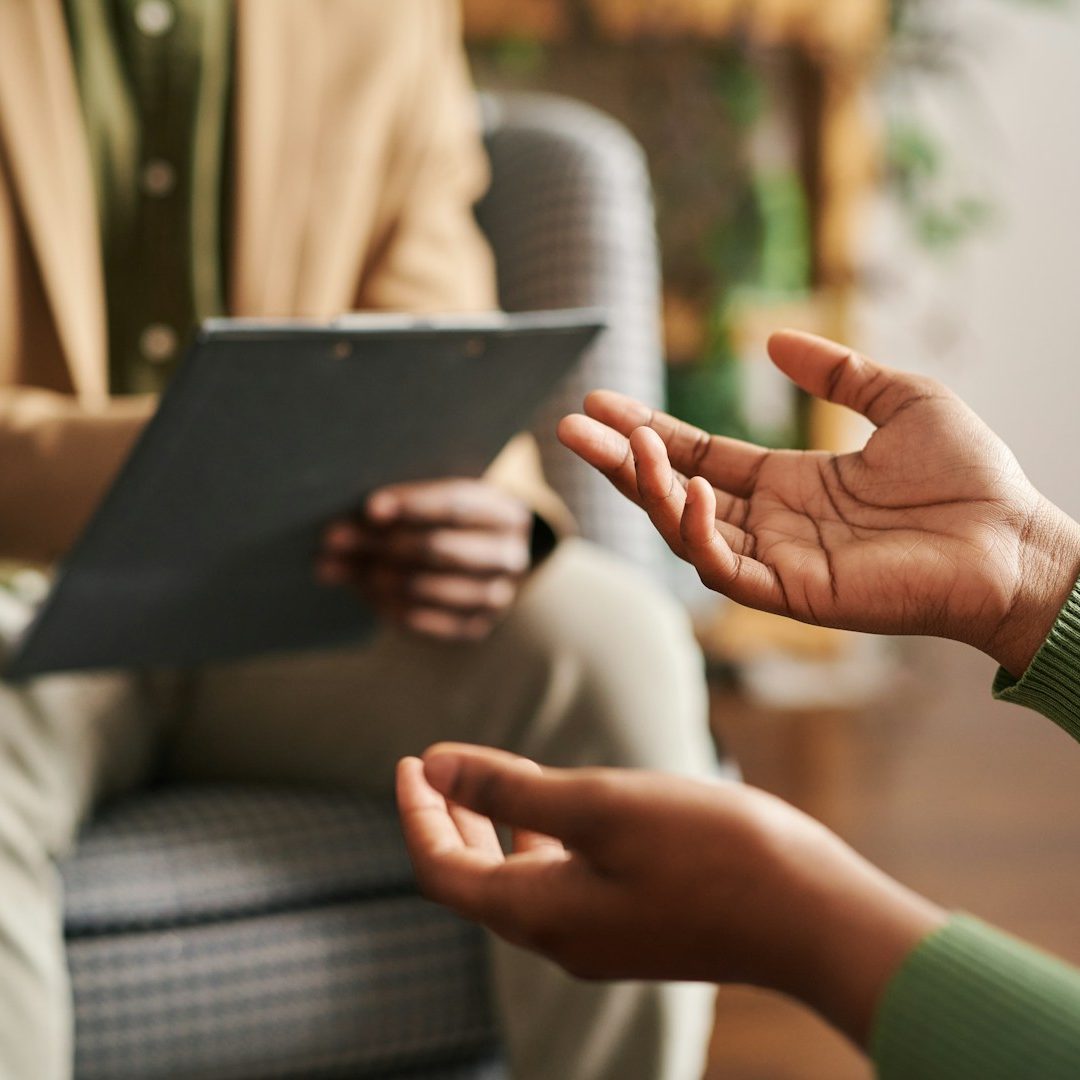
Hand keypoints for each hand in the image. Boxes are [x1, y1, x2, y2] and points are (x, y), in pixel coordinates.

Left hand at [317, 479, 531, 640]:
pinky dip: (389, 606)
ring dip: (377, 577)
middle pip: (440, 547)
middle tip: (334, 540)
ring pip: (430, 587)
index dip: (413, 504)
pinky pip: (427, 621)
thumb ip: (398, 508)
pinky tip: (361, 592)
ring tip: (336, 568)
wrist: (483, 561)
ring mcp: (497, 597)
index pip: (458, 504)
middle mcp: (510, 556)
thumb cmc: (449, 522)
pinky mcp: (476, 627)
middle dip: (381, 543)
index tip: (370, 508)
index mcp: (506, 512)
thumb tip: (339, 532)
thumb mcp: (439, 503)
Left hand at [397, 744, 945, 1046]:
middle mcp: (559, 938)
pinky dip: (542, 839)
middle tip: (434, 767)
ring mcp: (600, 939)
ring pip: (519, 880)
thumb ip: (509, 788)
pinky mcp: (635, 928)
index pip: (442, 870)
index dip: (417, 814)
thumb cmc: (707, 850)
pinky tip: (563, 806)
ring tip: (491, 774)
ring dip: (495, 827)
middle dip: (449, 819)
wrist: (809, 915)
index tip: (410, 761)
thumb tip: (433, 768)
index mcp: (537, 912)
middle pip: (474, 879)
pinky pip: (563, 883)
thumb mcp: (599, 803)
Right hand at [558, 330, 1079, 674]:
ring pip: (685, 530)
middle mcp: (770, 524)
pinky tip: (686, 486)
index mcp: (787, 485)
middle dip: (619, 461)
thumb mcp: (901, 399)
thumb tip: (773, 340)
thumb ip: (837, 372)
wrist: (1015, 540)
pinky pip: (725, 567)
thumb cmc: (970, 477)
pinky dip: (696, 531)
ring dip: (647, 488)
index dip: (650, 430)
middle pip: (672, 492)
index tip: (602, 401)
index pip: (698, 456)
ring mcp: (777, 562)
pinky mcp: (793, 594)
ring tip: (621, 442)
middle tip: (569, 425)